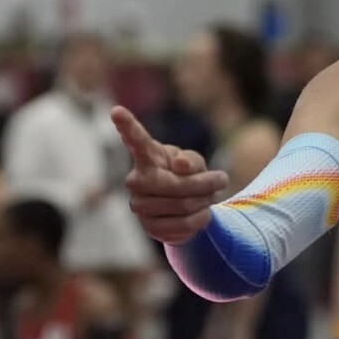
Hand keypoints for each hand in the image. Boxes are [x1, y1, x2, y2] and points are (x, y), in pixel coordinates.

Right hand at [112, 106, 228, 244]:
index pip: (136, 141)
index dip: (127, 126)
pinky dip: (201, 219)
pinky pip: (183, 225)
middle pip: (175, 185)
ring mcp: (139, 206)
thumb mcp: (193, 162)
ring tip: (210, 197)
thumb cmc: (186, 174)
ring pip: (183, 206)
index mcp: (147, 156)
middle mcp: (135, 180)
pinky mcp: (148, 228)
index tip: (116, 111)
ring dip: (206, 201)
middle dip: (205, 184)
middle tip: (222, 180)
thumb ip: (190, 160)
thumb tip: (181, 166)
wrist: (184, 207)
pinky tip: (202, 214)